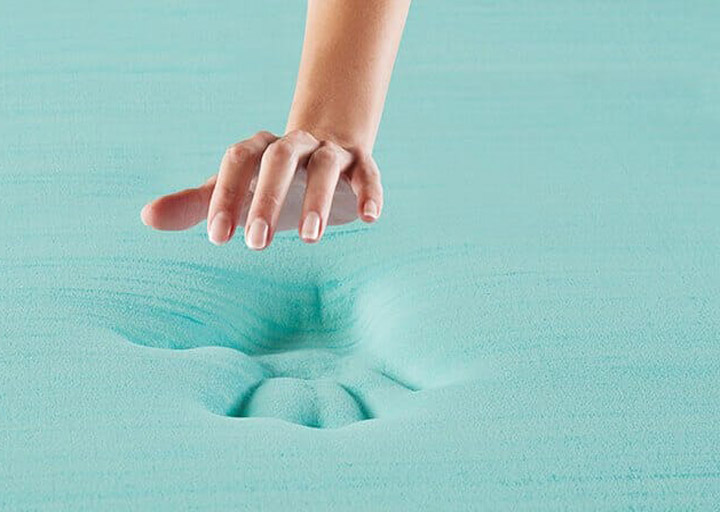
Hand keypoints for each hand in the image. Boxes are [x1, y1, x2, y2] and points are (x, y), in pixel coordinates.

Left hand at [140, 129, 382, 249]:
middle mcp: (294, 145)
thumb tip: (146, 217)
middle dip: (265, 199)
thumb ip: (197, 203)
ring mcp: (330, 152)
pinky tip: (369, 218)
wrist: (327, 149)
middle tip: (255, 245)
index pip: (237, 161)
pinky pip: (367, 173)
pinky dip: (369, 192)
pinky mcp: (361, 164)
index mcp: (260, 149)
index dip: (225, 196)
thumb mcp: (236, 191)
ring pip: (324, 166)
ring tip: (309, 240)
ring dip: (317, 198)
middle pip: (279, 159)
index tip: (217, 238)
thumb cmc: (273, 181)